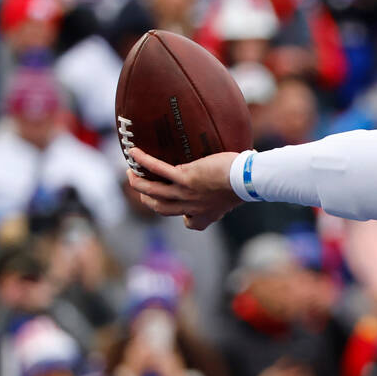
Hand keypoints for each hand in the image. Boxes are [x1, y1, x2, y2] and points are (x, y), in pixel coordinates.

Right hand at [126, 147, 241, 230]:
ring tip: (130, 173)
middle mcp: (193, 207)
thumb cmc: (246, 182)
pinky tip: (133, 153)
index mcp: (206, 214)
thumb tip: (244, 169)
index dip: (185, 217)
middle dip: (148, 200)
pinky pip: (158, 170)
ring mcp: (185, 193)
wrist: (246, 179)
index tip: (186, 212)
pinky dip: (144, 161)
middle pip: (161, 208)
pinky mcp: (183, 178)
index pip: (190, 222)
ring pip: (152, 192)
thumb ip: (231, 190)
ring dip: (138, 183)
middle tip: (142, 189)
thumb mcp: (236, 193)